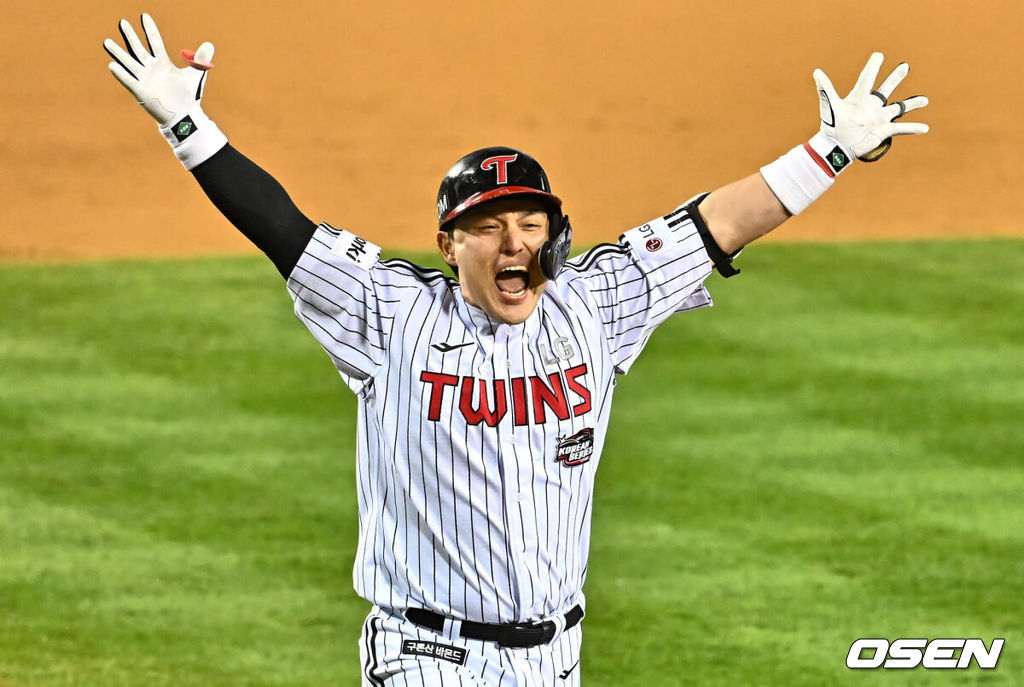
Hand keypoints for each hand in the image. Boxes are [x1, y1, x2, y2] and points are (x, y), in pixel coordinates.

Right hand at [104, 14, 213, 125]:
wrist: (183, 115)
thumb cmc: (188, 96)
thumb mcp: (195, 75)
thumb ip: (200, 60)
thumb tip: (209, 44)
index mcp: (163, 63)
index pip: (155, 41)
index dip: (150, 29)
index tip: (144, 16)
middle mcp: (151, 69)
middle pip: (138, 48)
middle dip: (131, 36)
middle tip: (122, 22)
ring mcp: (145, 79)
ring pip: (129, 62)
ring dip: (119, 53)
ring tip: (107, 41)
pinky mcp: (141, 91)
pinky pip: (129, 81)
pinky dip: (121, 74)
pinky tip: (112, 65)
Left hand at [813, 52, 928, 161]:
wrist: (837, 146)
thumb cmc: (832, 126)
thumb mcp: (830, 106)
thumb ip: (826, 89)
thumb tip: (816, 71)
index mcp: (859, 97)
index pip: (867, 78)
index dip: (873, 66)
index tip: (878, 55)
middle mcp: (871, 106)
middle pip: (886, 88)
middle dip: (896, 77)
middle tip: (905, 66)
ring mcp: (879, 118)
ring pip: (899, 108)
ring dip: (912, 103)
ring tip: (925, 100)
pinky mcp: (883, 130)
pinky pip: (901, 129)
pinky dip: (913, 128)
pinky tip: (925, 128)